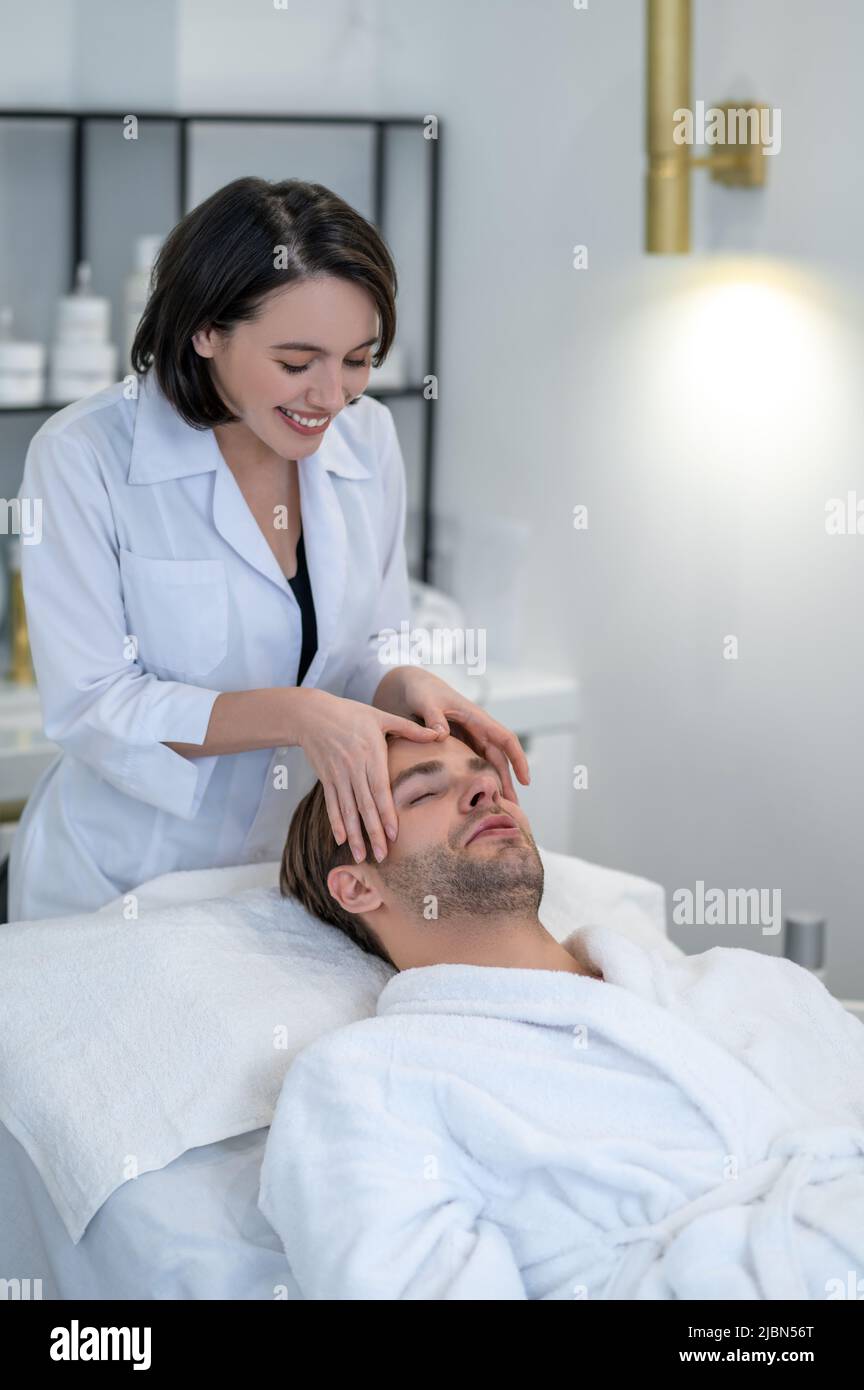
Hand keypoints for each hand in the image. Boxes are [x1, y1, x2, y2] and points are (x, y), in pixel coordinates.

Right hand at [297, 687, 440, 863]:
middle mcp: (353, 768)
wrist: (312, 714)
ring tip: (361, 856)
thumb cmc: (350, 713)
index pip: (380, 790)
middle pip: (365, 806)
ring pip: (347, 810)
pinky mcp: (326, 779)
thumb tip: (439, 733)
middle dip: (373, 833)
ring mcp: (338, 775)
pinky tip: (342, 840)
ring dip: (354, 835)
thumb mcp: (381, 716)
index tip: (394, 835)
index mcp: (370, 754)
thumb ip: (410, 728)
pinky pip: (331, 804)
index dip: (386, 814)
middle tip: (383, 856)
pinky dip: (335, 823)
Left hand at [377, 667, 529, 803]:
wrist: (408, 687)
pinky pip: (470, 765)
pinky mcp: (456, 745)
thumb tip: (442, 735)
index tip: (526, 781)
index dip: (518, 760)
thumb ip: (433, 716)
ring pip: (487, 764)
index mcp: (476, 717)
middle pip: (499, 759)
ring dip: (494, 784)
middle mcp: (476, 729)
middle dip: (507, 782)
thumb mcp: (425, 701)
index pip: (505, 739)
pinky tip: (475, 797)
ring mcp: (467, 738)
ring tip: (498, 808)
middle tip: (512, 808)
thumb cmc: (420, 690)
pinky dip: (476, 780)